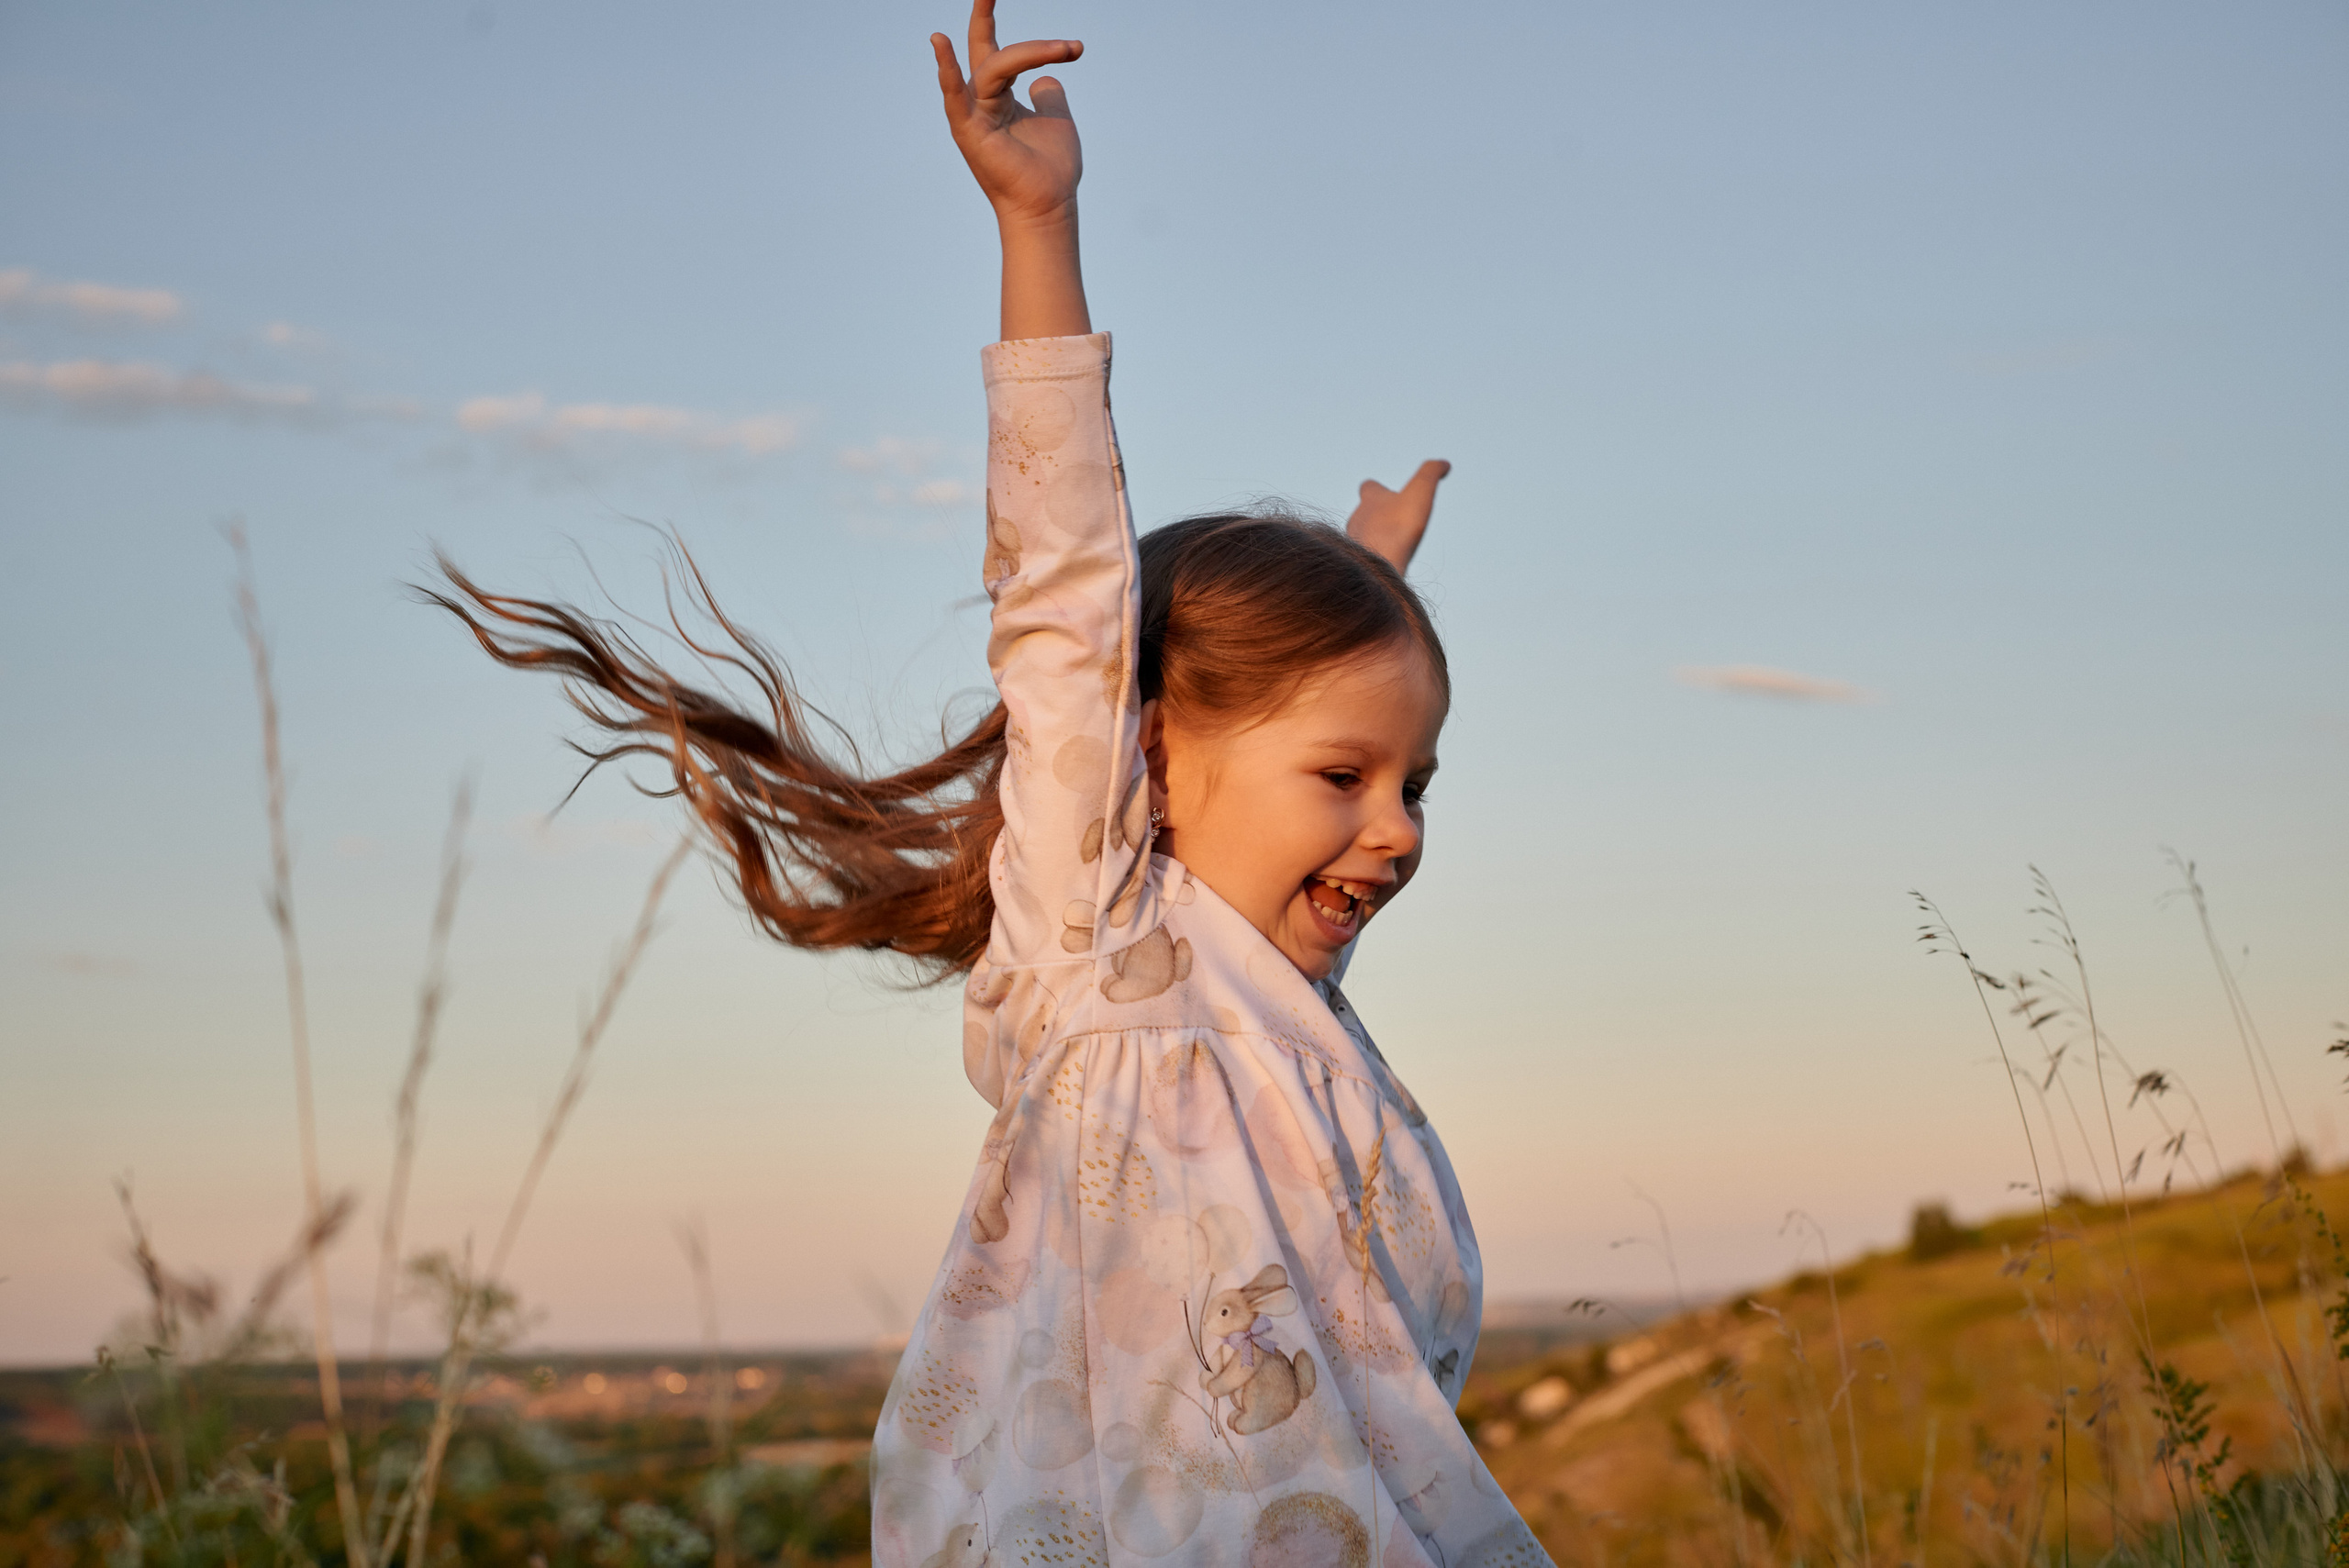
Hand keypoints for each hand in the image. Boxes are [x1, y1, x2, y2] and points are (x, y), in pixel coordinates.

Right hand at [932, 1, 1084, 225]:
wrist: (1049, 207)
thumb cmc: (1051, 170)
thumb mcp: (1057, 119)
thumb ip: (1049, 93)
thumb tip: (1047, 74)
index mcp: (999, 97)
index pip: (996, 50)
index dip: (997, 22)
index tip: (1010, 1)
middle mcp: (981, 102)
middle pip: (984, 48)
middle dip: (984, 14)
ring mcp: (973, 116)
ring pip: (994, 67)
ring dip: (1032, 54)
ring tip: (1067, 49)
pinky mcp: (969, 131)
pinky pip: (955, 95)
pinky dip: (946, 70)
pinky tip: (939, 42)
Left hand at [1346, 460, 1451, 573]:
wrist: (1377, 566)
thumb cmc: (1398, 527)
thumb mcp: (1419, 491)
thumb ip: (1430, 473)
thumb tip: (1444, 463)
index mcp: (1369, 500)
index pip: (1369, 487)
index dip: (1380, 488)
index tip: (1392, 492)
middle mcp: (1357, 519)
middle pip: (1365, 512)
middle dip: (1379, 513)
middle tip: (1395, 518)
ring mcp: (1355, 542)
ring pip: (1364, 535)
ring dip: (1377, 536)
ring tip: (1394, 542)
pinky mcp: (1359, 564)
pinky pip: (1368, 556)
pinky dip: (1377, 555)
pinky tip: (1389, 562)